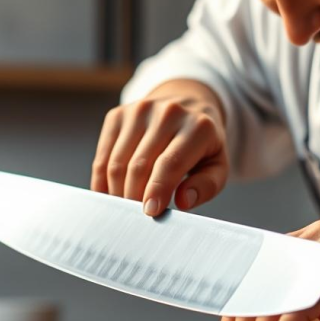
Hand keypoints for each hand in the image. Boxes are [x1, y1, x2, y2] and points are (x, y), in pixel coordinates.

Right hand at [91, 80, 227, 215]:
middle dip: (134, 196)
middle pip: (140, 165)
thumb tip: (183, 200)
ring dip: (117, 191)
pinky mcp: (118, 115)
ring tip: (125, 207)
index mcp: (198, 127)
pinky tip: (110, 194)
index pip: (170, 163)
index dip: (157, 190)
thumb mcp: (217, 165)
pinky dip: (102, 180)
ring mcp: (139, 111)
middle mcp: (167, 113)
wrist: (186, 103)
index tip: (150, 212)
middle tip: (136, 217)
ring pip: (118, 162)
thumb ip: (206, 185)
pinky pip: (103, 155)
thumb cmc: (202, 144)